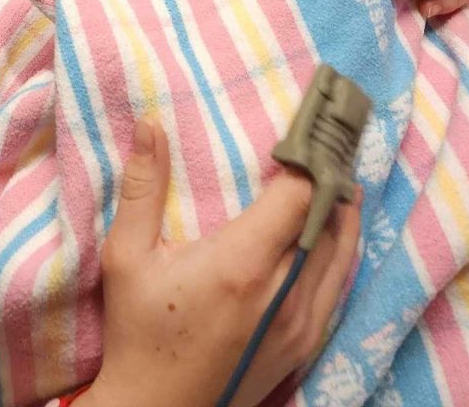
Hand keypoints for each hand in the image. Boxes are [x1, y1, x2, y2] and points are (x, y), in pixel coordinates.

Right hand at [85, 119, 360, 406]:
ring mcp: (300, 323)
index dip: (306, 159)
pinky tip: (329, 231)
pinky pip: (338, 285)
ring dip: (338, 213)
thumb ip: (142, 187)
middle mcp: (281, 292)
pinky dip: (339, 250)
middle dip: (326, 179)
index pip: (300, 195)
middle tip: (321, 145)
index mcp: (241, 264)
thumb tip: (150, 124)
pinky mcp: (305, 343)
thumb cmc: (138, 332)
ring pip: (342, 253)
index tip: (300, 133)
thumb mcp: (126, 256)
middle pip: (328, 220)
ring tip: (332, 178)